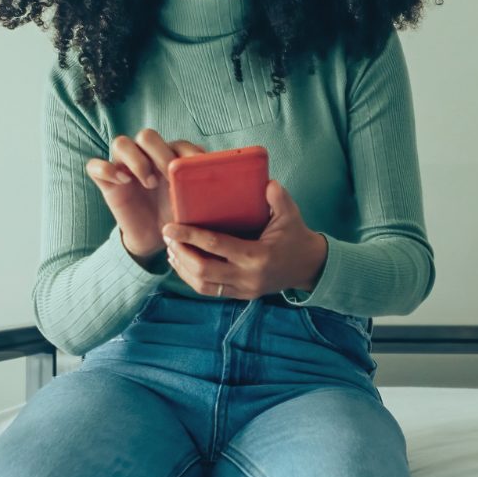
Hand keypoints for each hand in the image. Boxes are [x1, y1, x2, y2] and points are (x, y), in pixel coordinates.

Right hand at [84, 130, 204, 258]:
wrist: (156, 239)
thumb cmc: (176, 216)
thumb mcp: (192, 202)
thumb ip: (200, 185)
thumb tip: (213, 169)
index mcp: (169, 157)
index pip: (176, 142)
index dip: (186, 152)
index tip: (195, 168)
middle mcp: (146, 157)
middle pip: (146, 135)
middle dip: (160, 152)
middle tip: (168, 174)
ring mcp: (124, 168)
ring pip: (121, 142)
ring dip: (136, 159)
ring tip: (149, 182)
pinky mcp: (107, 182)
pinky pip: (95, 165)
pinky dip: (106, 169)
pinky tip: (122, 181)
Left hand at [164, 179, 327, 299]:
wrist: (310, 266)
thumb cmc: (296, 236)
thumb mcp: (291, 214)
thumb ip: (277, 198)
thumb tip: (265, 182)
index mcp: (257, 255)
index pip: (216, 246)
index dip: (189, 236)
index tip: (170, 227)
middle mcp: (247, 276)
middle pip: (203, 270)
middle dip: (181, 253)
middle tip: (168, 236)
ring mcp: (244, 289)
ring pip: (203, 285)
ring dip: (183, 268)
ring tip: (172, 250)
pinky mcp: (241, 295)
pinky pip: (210, 291)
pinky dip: (193, 279)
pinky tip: (184, 265)